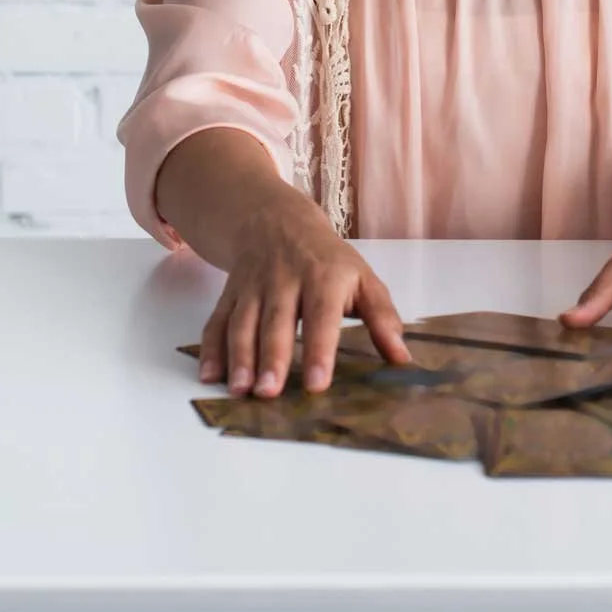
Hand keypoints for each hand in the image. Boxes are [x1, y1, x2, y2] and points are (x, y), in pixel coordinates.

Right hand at [196, 194, 408, 396]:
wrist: (276, 220)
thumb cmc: (327, 259)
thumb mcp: (363, 278)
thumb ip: (382, 318)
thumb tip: (402, 359)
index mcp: (324, 278)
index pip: (322, 316)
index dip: (319, 351)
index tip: (317, 384)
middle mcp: (285, 281)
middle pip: (276, 321)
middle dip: (272, 357)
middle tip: (269, 391)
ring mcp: (253, 287)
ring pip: (243, 323)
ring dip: (239, 357)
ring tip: (240, 390)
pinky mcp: (231, 293)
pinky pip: (217, 321)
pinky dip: (211, 348)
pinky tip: (210, 375)